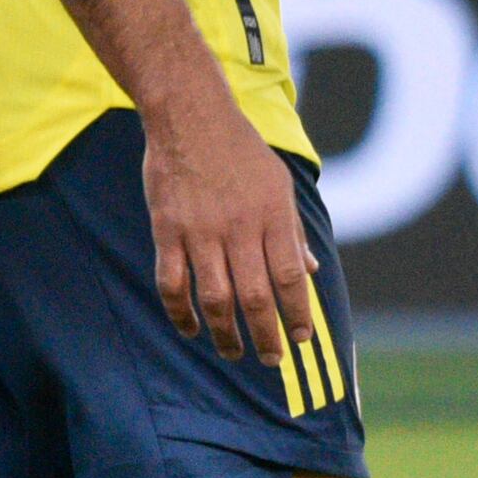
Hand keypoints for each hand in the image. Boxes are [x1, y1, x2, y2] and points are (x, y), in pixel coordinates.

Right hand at [145, 90, 315, 366]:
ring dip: (226, 333)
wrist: (190, 117)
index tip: (302, 338)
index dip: (298, 314)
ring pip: (215, 298)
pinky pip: (172, 282)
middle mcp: (239, 228)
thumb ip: (291, 231)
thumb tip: (310, 271)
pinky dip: (180, 312)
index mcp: (272, 217)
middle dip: (266, 335)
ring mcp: (200, 232)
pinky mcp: (167, 231)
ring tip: (232, 352)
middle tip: (272, 360)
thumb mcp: (278, 184)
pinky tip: (190, 329)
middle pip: (255, 297)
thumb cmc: (240, 151)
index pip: (290, 278)